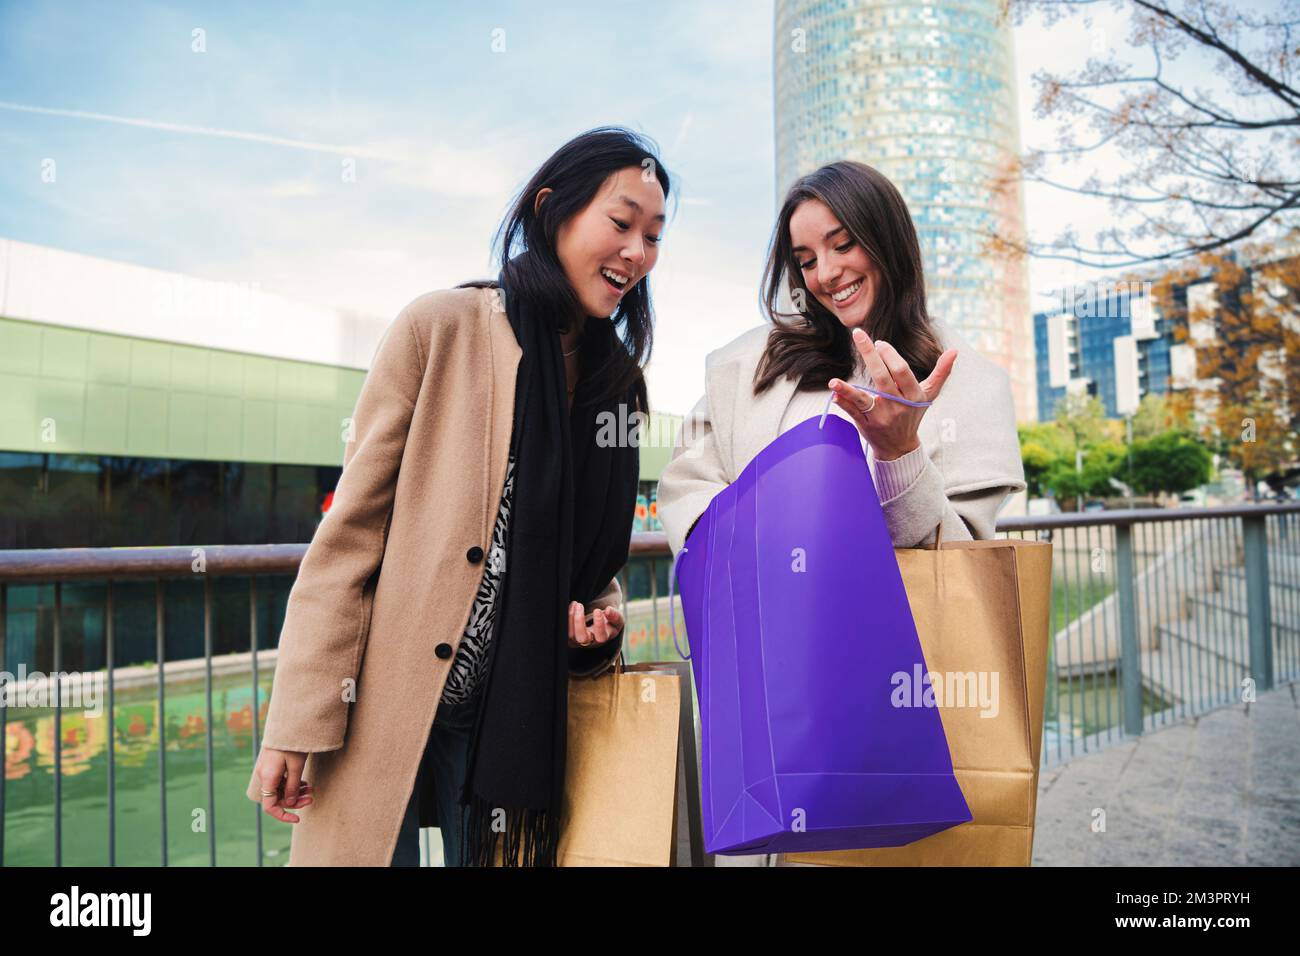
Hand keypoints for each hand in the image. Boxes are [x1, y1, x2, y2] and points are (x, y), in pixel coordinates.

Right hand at [254, 748, 313, 822]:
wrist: (289, 722)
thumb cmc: (293, 742)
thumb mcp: (296, 766)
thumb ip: (293, 786)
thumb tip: (291, 803)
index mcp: (268, 777)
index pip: (270, 806)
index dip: (283, 815)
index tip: (297, 819)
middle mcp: (264, 775)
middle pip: (277, 797)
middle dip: (295, 801)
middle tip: (312, 798)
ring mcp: (267, 770)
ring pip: (280, 789)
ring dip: (295, 792)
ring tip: (311, 790)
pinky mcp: (272, 765)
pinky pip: (281, 781)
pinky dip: (292, 784)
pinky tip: (304, 782)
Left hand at [567, 600, 622, 648]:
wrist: (599, 624)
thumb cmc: (610, 622)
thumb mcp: (617, 619)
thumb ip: (615, 615)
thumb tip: (608, 610)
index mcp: (603, 638)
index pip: (601, 636)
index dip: (599, 625)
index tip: (598, 610)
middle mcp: (590, 642)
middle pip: (582, 638)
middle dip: (579, 621)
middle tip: (580, 605)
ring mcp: (578, 641)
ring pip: (570, 635)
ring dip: (571, 617)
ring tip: (575, 603)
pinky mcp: (569, 637)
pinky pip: (564, 631)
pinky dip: (566, 618)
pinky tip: (571, 606)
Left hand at [829, 327, 956, 460]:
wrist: (900, 447)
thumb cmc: (913, 414)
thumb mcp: (929, 395)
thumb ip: (941, 372)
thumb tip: (955, 351)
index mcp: (913, 396)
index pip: (902, 372)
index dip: (890, 355)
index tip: (879, 343)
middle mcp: (897, 406)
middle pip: (882, 378)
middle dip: (870, 355)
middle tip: (859, 334)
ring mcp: (880, 417)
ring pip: (863, 400)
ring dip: (847, 390)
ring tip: (834, 381)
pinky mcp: (866, 425)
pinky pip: (852, 412)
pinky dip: (843, 402)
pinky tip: (834, 393)